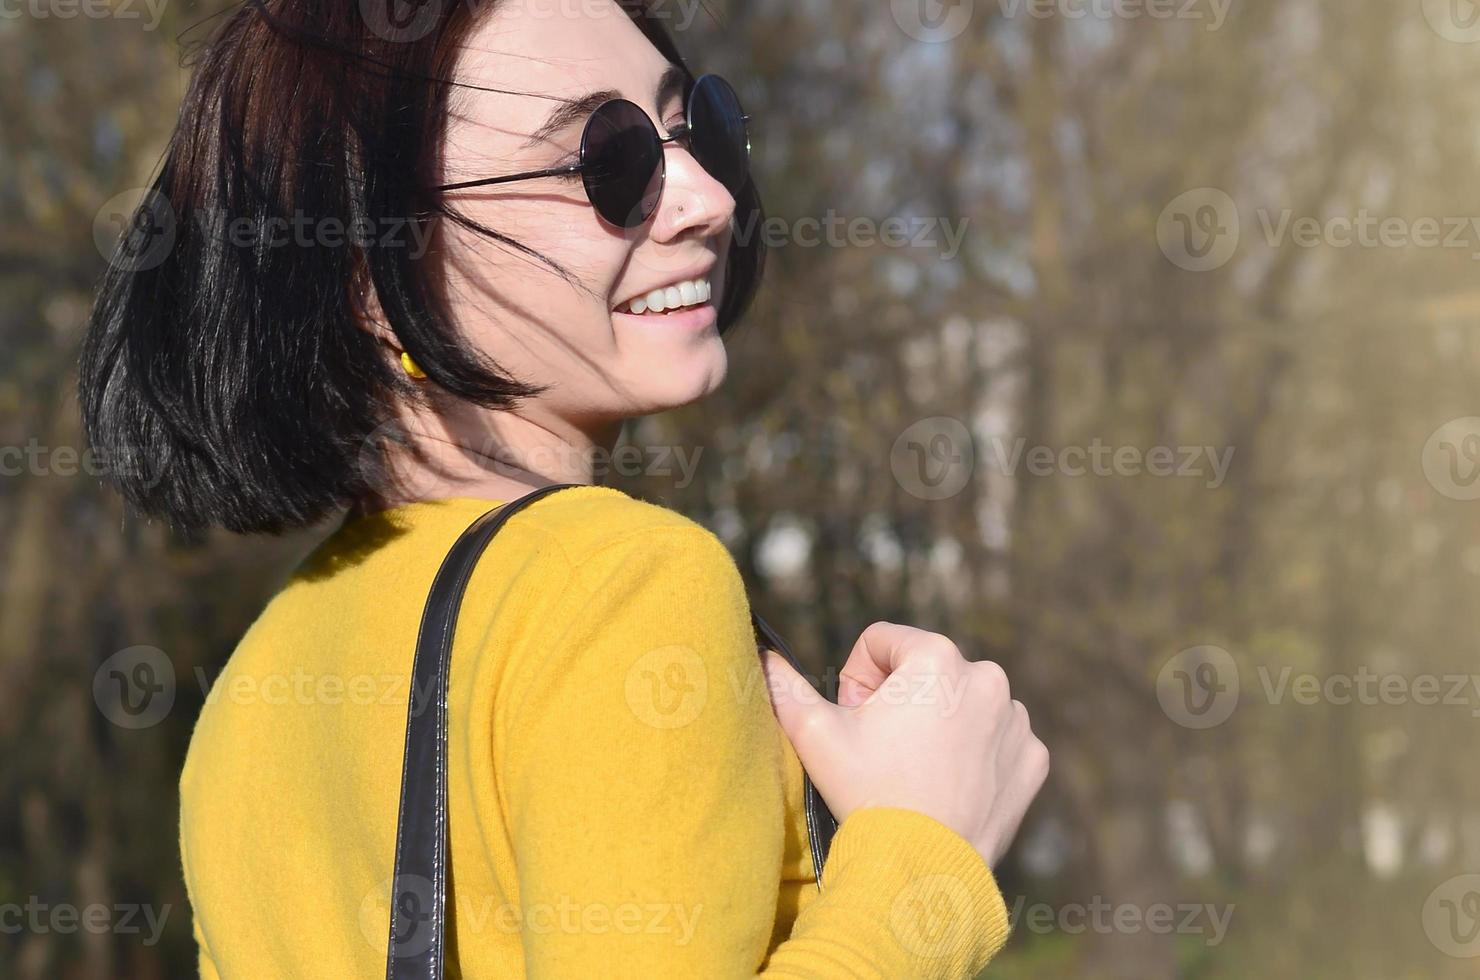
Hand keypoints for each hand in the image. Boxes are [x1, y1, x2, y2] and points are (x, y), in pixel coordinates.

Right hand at [762, 621, 1048, 867]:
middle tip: (882, 749)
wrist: (921, 869)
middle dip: (901, 701)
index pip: (882, 641)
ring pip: (963, 703)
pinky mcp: (1032, 758)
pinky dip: (975, 755)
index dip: (858, 679)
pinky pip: (996, 740)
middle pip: (926, 671)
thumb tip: (763, 658)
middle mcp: (986, 677)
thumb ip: (785, 686)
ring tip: (916, 771)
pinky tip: (950, 786)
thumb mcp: (815, 734)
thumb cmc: (867, 793)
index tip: (856, 720)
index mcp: (936, 657)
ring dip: (940, 724)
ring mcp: (1015, 720)